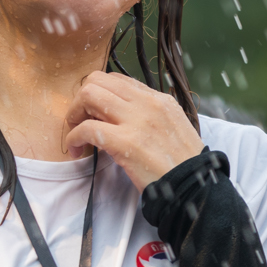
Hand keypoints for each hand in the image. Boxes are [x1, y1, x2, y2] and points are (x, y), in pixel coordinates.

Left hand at [63, 71, 204, 192]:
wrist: (193, 187)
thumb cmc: (181, 164)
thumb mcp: (172, 127)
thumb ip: (148, 116)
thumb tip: (118, 115)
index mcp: (159, 99)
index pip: (117, 80)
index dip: (99, 94)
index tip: (94, 114)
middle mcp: (147, 103)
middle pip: (97, 81)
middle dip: (81, 100)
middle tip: (80, 122)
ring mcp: (137, 121)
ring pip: (88, 96)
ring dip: (74, 115)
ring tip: (77, 135)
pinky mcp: (126, 142)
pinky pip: (86, 129)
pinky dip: (73, 138)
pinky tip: (76, 149)